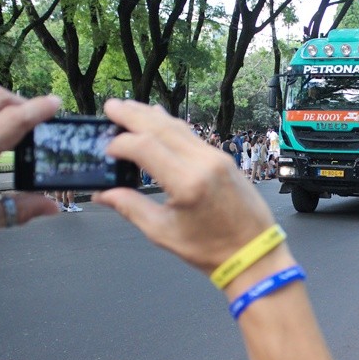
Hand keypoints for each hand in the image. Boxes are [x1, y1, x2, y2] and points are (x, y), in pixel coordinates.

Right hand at [93, 99, 278, 275]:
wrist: (254, 253)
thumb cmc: (211, 249)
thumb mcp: (163, 232)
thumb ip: (131, 207)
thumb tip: (104, 194)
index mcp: (187, 183)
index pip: (145, 147)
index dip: (121, 144)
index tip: (105, 148)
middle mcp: (204, 163)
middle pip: (161, 127)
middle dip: (133, 115)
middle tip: (111, 106)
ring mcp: (217, 158)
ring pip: (179, 127)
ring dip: (152, 116)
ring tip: (128, 108)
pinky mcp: (224, 159)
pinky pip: (193, 136)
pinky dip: (172, 126)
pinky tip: (159, 121)